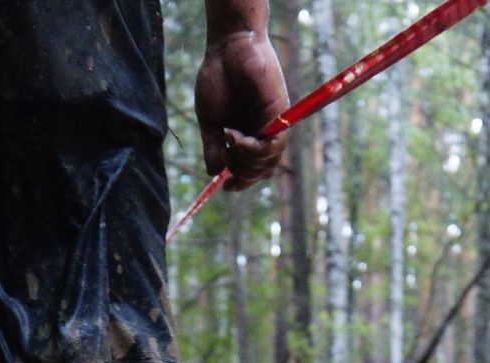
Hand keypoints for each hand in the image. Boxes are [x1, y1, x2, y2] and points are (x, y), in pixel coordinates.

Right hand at [194, 30, 289, 191]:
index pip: (253, 169)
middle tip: (226, 158)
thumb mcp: (210, 120)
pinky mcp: (279, 114)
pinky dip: (252, 149)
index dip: (241, 182)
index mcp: (248, 135)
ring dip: (246, 162)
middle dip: (242, 174)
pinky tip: (234, 137)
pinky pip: (272, 145)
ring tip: (230, 143)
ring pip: (269, 163)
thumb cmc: (218, 78)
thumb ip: (213, 147)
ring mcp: (272, 124)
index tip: (226, 187)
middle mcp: (263, 132)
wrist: (227, 48)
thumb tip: (214, 173)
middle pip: (262, 171)